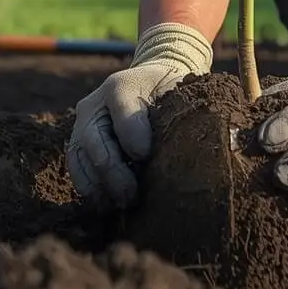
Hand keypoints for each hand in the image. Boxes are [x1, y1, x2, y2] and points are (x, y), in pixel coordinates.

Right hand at [66, 22, 212, 209]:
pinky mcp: (78, 144)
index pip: (121, 107)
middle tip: (132, 194)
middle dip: (113, 171)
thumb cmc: (170, 91)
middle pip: (94, 139)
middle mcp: (95, 104)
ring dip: (99, 184)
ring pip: (80, 157)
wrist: (150, 85)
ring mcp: (83, 125)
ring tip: (120, 203)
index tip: (145, 156)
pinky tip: (107, 203)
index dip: (132, 134)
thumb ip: (187, 106)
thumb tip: (211, 136)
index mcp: (121, 85)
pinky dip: (90, 188)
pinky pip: (76, 167)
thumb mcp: (180, 88)